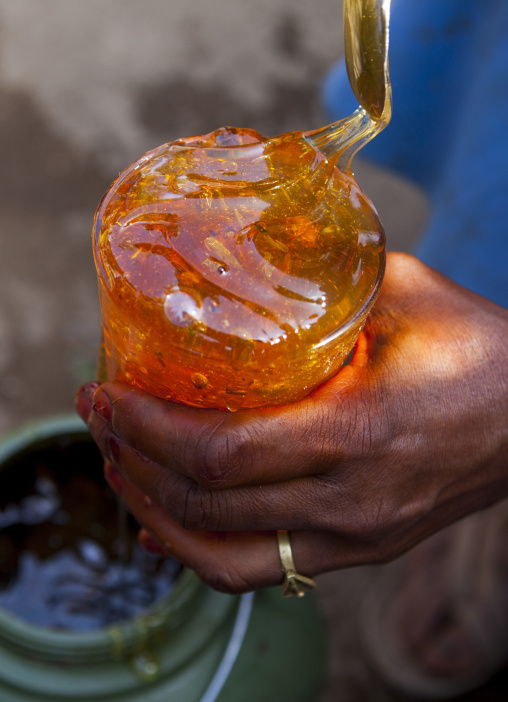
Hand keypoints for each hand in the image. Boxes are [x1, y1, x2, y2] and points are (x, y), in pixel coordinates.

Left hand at [76, 253, 507, 592]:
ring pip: (222, 557)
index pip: (219, 453)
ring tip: (122, 468)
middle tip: (98, 418)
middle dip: (133, 462)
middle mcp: (349, 502)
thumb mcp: (411, 296)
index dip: (145, 428)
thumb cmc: (481, 352)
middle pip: (206, 506)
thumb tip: (262, 249)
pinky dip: (200, 551)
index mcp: (358, 433)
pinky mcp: (359, 552)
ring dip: (156, 515)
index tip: (105, 394)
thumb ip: (334, 274)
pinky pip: (260, 571)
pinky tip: (171, 523)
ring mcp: (353, 539)